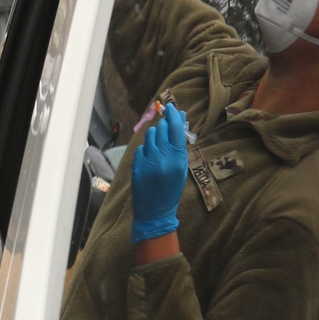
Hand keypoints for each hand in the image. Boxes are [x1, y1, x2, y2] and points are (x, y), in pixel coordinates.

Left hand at [131, 101, 188, 243]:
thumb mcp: (181, 169)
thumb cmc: (172, 189)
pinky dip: (146, 149)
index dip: (174, 116)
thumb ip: (180, 147)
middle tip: (166, 125)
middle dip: (164, 125)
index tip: (171, 108)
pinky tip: (150, 158)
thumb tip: (179, 123)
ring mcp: (148, 162)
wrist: (155, 211)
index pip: (175, 130)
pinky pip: (141, 148)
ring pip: (150, 136)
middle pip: (162, 130)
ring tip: (159, 145)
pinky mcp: (136, 166)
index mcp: (178, 160)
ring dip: (155, 136)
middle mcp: (163, 159)